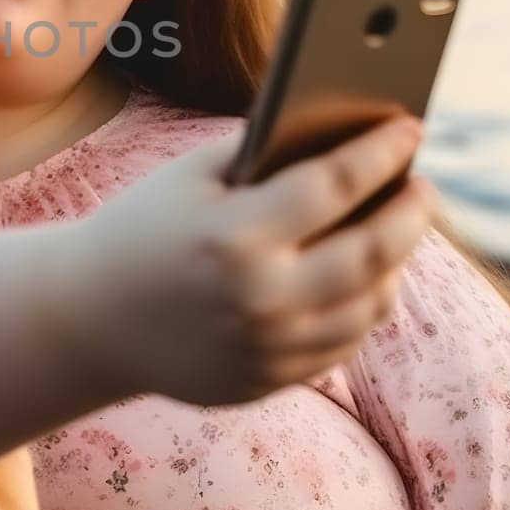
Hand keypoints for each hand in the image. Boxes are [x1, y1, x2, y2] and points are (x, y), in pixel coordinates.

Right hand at [47, 115, 433, 406]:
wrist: (87, 319)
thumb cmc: (142, 229)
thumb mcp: (189, 177)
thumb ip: (263, 153)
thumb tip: (348, 134)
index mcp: (235, 235)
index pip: (335, 184)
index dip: (381, 153)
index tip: (410, 130)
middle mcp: (260, 298)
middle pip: (373, 251)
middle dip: (411, 211)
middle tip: (422, 185)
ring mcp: (269, 348)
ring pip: (371, 304)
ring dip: (396, 262)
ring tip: (399, 230)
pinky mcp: (271, 380)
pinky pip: (345, 342)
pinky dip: (364, 304)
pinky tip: (364, 276)